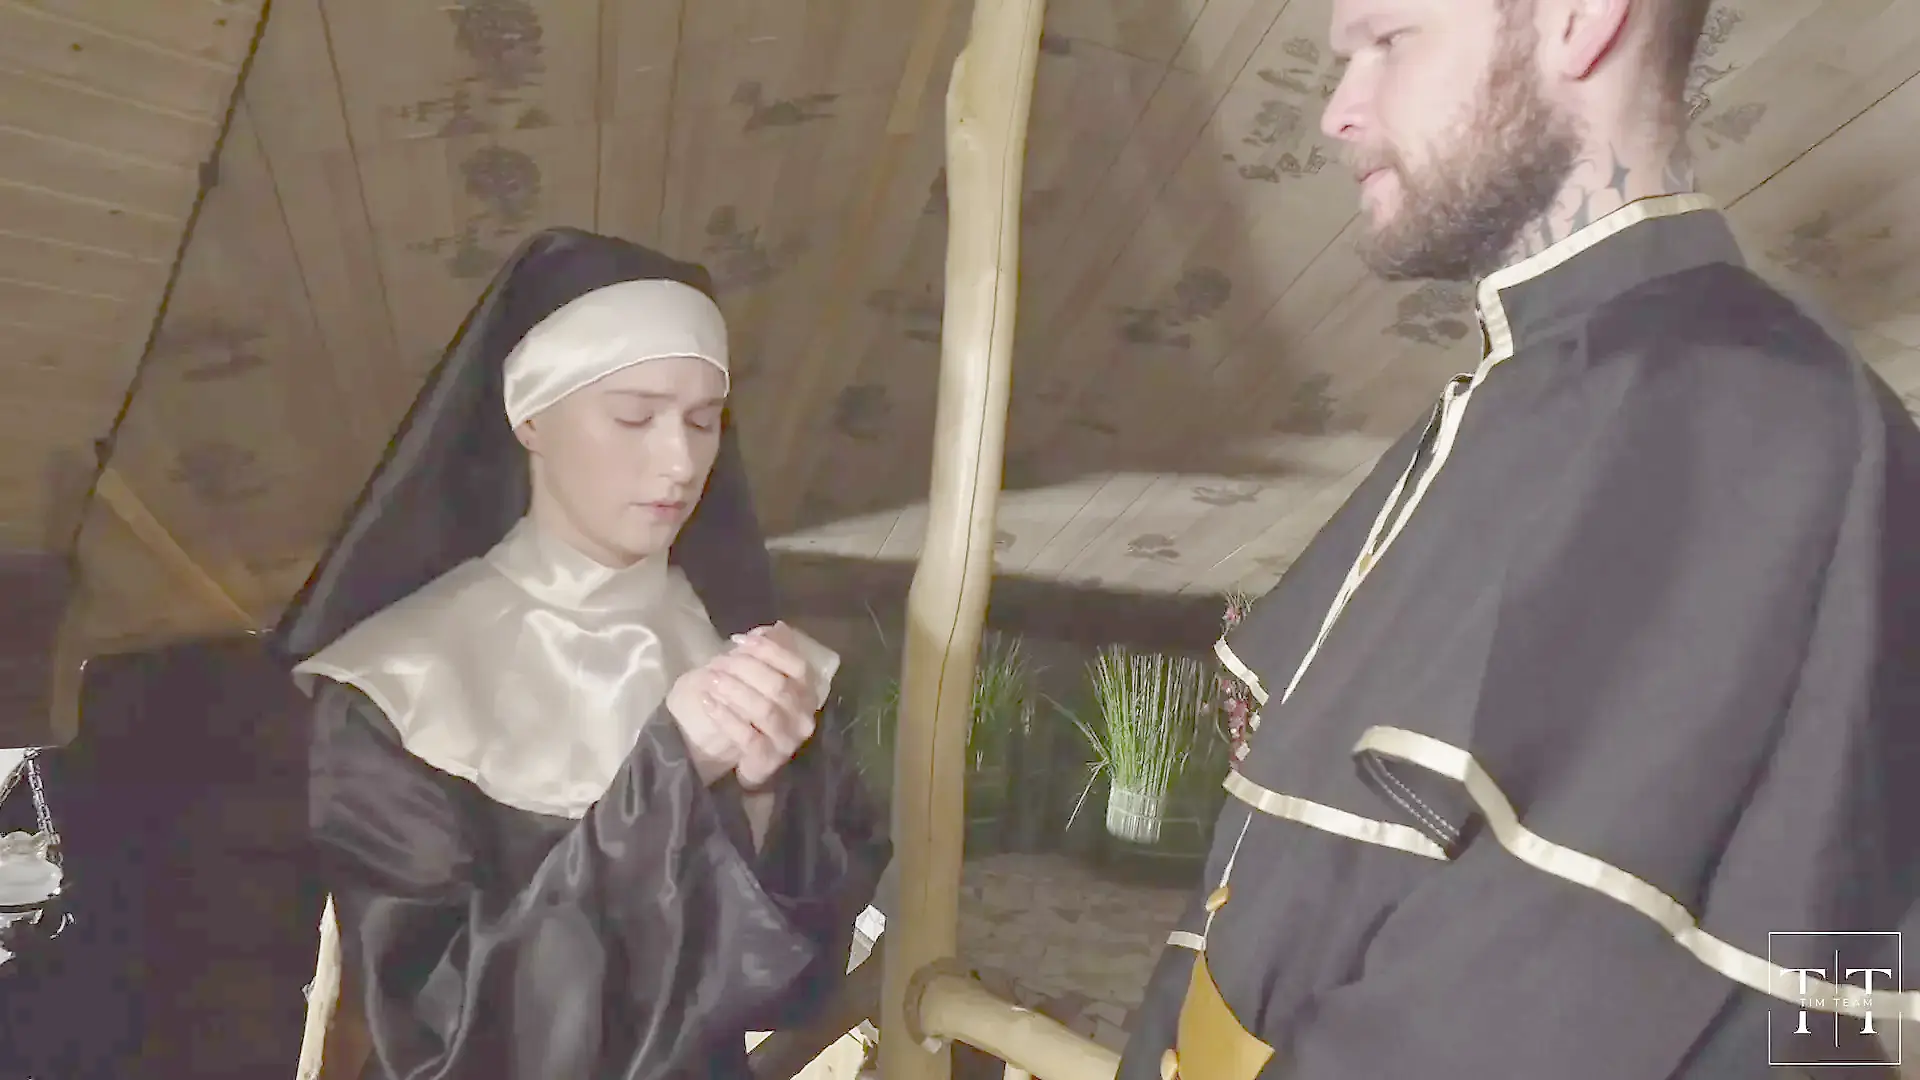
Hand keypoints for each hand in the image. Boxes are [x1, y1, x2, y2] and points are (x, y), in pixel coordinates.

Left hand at [664, 626, 817, 787]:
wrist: (723, 752)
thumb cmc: (739, 705)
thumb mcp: (750, 674)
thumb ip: (765, 652)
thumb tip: (777, 628)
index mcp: (805, 692)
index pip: (797, 666)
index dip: (768, 650)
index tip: (738, 640)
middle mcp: (804, 717)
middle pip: (779, 686)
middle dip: (745, 670)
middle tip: (716, 664)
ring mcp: (788, 741)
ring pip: (765, 710)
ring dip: (735, 691)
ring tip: (709, 681)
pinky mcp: (768, 761)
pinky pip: (748, 736)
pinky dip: (726, 717)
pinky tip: (707, 703)